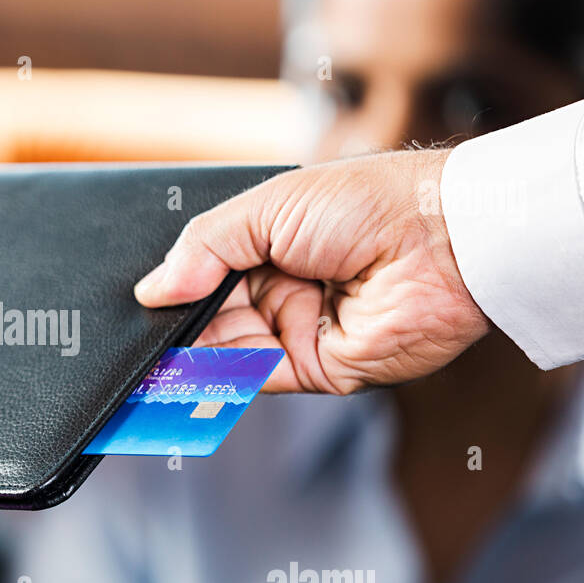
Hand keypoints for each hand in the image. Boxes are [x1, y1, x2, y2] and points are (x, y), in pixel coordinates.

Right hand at [134, 149, 490, 393]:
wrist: (444, 241)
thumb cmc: (370, 203)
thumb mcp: (268, 207)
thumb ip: (205, 247)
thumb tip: (152, 288)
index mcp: (274, 242)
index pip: (210, 272)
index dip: (177, 288)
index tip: (142, 303)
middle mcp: (287, 287)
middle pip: (213, 316)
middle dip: (177, 326)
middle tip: (139, 335)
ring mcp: (302, 330)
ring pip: (228, 351)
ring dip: (190, 357)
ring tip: (152, 357)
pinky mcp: (320, 370)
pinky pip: (257, 378)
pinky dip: (220, 379)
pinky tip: (187, 372)